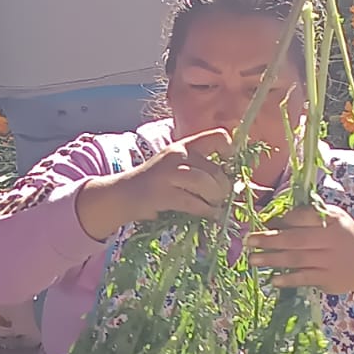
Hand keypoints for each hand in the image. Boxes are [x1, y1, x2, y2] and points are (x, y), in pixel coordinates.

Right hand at [74, 128, 234, 240]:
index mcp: (183, 146)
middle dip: (224, 187)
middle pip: (215, 169)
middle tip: (221, 198)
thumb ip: (198, 168)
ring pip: (206, 184)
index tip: (229, 166)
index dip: (229, 151)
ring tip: (214, 206)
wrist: (122, 195)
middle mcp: (177, 155)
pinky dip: (205, 211)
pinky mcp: (163, 194)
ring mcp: (168, 174)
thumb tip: (231, 183)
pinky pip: (193, 203)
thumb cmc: (154, 184)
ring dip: (215, 199)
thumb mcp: (174, 167)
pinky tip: (209, 215)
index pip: (217, 137)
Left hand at [245, 205, 353, 308]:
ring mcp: (330, 261)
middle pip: (295, 239)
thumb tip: (273, 220)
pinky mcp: (329, 279)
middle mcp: (332, 239)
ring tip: (252, 260)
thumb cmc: (343, 237)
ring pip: (296, 259)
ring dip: (272, 260)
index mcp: (333, 220)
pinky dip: (288, 279)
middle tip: (248, 241)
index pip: (303, 217)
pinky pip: (304, 278)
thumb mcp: (334, 220)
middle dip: (269, 240)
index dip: (282, 220)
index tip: (263, 222)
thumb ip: (308, 216)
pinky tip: (273, 279)